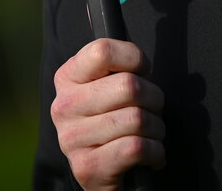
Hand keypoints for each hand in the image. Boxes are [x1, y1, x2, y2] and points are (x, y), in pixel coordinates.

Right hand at [52, 38, 165, 190]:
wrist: (99, 171)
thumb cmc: (110, 117)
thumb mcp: (104, 85)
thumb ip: (116, 67)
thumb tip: (141, 64)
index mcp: (67, 77)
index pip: (103, 52)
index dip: (134, 57)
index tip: (143, 70)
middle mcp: (64, 106)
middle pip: (129, 86)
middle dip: (154, 97)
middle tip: (153, 107)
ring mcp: (72, 139)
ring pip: (137, 118)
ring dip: (156, 127)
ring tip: (152, 132)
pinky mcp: (87, 168)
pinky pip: (136, 148)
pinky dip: (155, 151)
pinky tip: (152, 153)